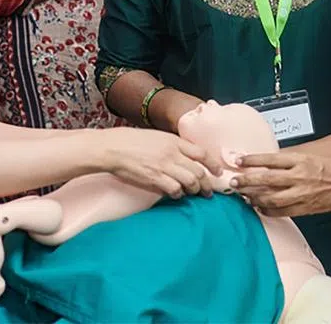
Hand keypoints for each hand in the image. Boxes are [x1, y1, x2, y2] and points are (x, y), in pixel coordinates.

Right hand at [94, 127, 224, 199]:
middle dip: (207, 183)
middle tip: (208, 191)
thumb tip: (186, 156)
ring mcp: (164, 166)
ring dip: (195, 190)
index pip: (202, 153)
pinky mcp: (154, 178)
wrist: (113, 148)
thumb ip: (172, 145)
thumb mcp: (156, 136)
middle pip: (199, 171)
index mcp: (173, 141)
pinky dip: (179, 194)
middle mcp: (172, 153)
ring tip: (195, 194)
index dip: (213, 164)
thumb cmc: (131, 141)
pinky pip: (175, 189)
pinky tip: (177, 194)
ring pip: (190, 182)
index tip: (218, 172)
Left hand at [232, 151, 330, 216]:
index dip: (252, 160)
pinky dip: (267, 210)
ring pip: (271, 197)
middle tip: (233, 181)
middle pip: (267, 179)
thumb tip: (266, 162)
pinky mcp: (304, 208)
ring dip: (254, 197)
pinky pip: (281, 211)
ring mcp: (301, 194)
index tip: (238, 160)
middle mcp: (299, 177)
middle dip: (247, 181)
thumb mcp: (310, 156)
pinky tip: (259, 207)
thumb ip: (288, 160)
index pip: (271, 159)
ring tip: (242, 196)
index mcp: (300, 160)